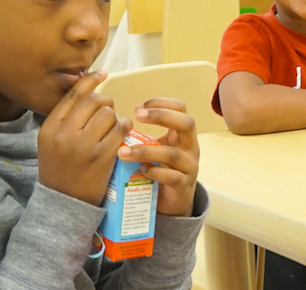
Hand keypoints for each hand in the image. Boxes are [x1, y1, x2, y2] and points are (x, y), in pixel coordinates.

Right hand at [38, 71, 131, 205]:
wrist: (64, 204)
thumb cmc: (59, 169)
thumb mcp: (51, 142)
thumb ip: (65, 117)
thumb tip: (86, 87)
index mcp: (50, 128)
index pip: (73, 94)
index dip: (90, 80)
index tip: (102, 73)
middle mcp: (64, 134)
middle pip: (93, 100)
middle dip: (105, 101)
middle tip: (107, 111)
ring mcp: (84, 146)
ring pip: (108, 113)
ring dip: (115, 116)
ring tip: (112, 126)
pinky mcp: (102, 157)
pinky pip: (120, 129)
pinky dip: (124, 127)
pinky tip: (122, 132)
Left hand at [116, 98, 198, 216]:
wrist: (173, 201)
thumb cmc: (161, 169)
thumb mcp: (156, 148)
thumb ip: (143, 137)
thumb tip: (114, 124)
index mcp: (183, 134)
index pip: (180, 108)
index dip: (160, 103)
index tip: (137, 109)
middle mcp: (190, 147)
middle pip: (186, 123)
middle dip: (161, 116)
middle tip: (137, 116)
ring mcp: (189, 166)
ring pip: (172, 154)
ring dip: (145, 151)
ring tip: (123, 152)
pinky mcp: (183, 185)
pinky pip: (171, 177)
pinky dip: (154, 172)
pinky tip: (140, 170)